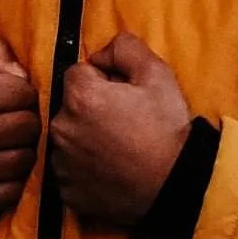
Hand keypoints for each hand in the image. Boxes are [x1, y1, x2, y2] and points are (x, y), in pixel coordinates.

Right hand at [0, 38, 39, 221]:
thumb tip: (25, 74)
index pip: (27, 94)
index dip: (19, 95)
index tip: (5, 102)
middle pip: (31, 126)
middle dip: (23, 122)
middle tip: (5, 125)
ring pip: (28, 158)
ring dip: (19, 152)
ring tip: (0, 147)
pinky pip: (16, 189)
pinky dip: (10, 180)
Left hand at [50, 33, 190, 224]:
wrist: (175, 184)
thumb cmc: (166, 128)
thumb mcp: (156, 73)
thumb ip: (124, 47)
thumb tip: (101, 54)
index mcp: (79, 96)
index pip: (79, 73)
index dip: (103, 80)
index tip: (124, 96)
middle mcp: (62, 128)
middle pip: (70, 106)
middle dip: (91, 109)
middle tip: (124, 122)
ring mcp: (62, 163)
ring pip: (69, 138)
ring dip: (86, 138)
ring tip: (120, 148)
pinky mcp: (68, 191)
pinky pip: (71, 170)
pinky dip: (86, 168)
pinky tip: (112, 169)